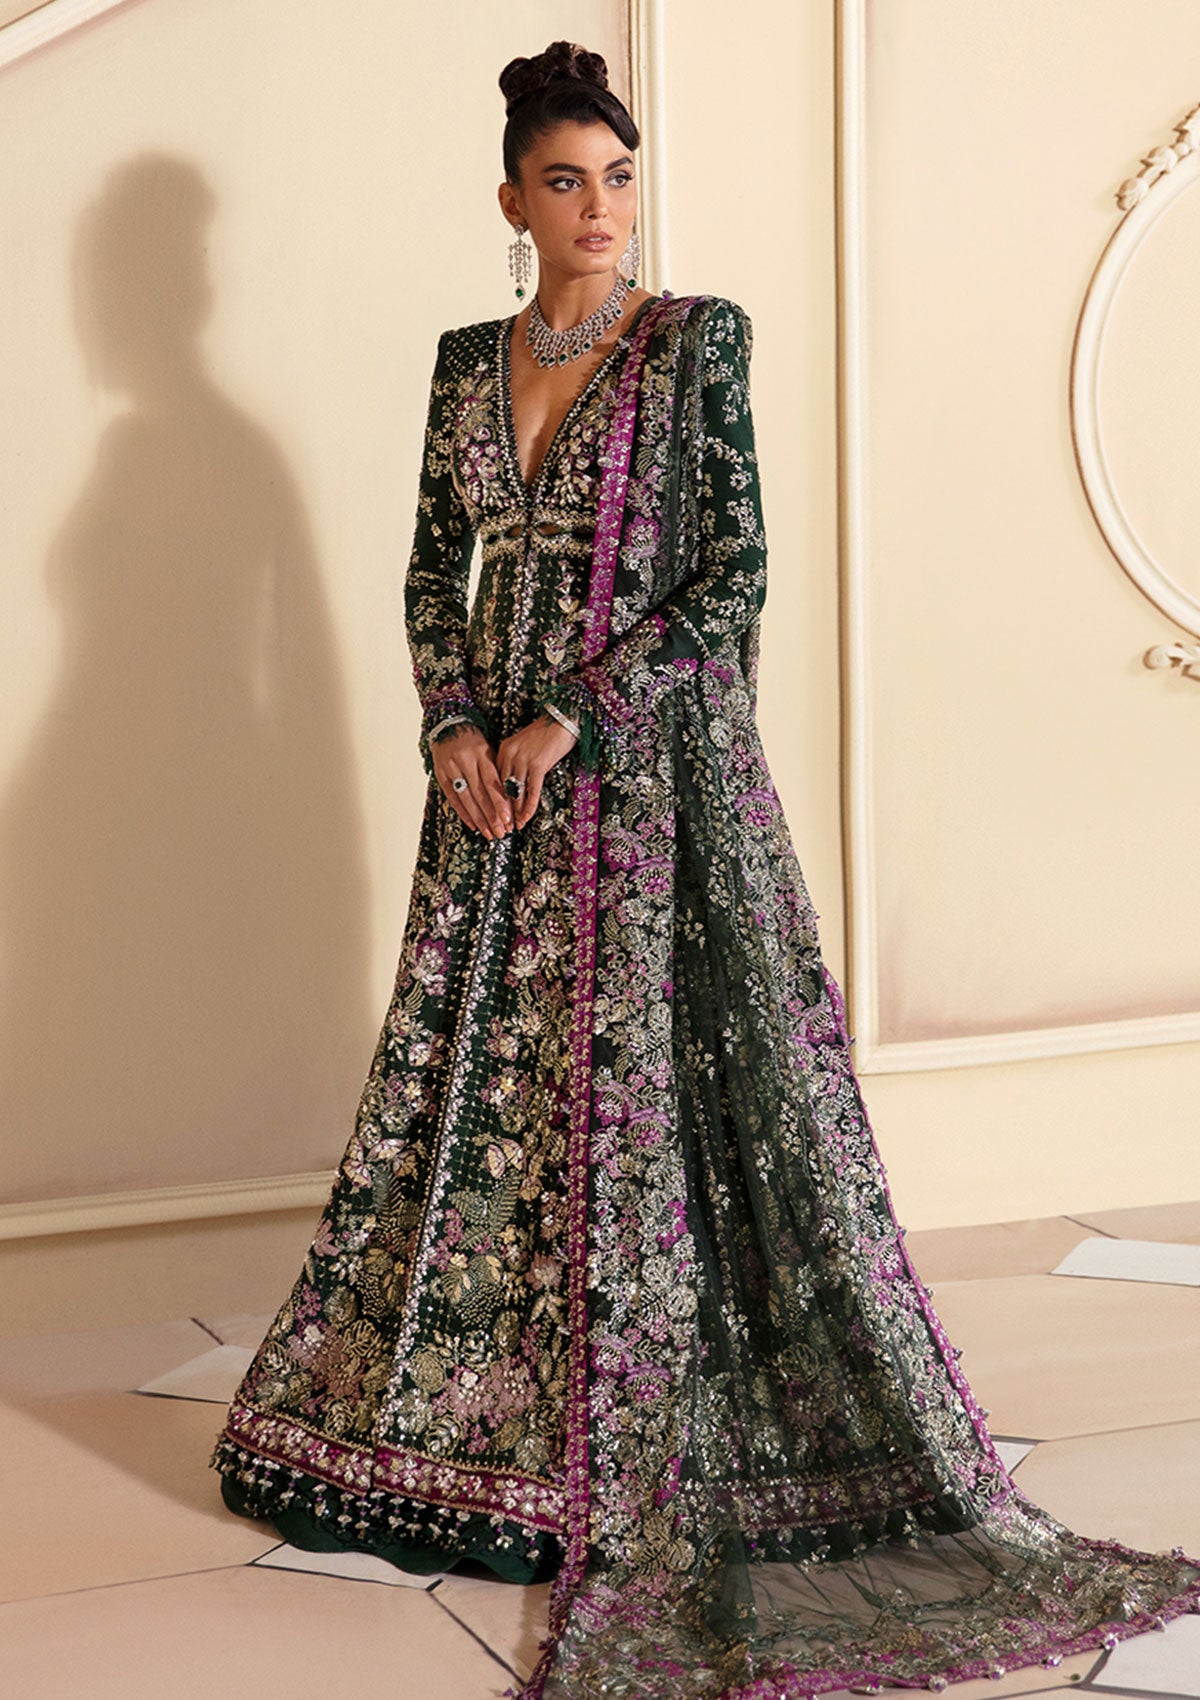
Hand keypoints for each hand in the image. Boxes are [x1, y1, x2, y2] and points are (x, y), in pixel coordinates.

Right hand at [431, 725, 513, 839]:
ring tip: (489, 833)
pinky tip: (472, 825)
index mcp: (481, 754)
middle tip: (501, 832)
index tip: (508, 819)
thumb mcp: (488, 750)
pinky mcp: (440, 775)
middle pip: (480, 794)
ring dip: (478, 819)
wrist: (448, 726)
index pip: (492, 783)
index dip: (500, 803)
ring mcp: (451, 768)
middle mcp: (465, 761)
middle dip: (492, 816)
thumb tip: (510, 798)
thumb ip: (496, 771)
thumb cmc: (473, 741)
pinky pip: (452, 798)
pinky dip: (463, 813)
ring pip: (466, 798)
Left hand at [495, 714, 578, 829]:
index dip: (495, 799)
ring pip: (516, 791)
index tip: (495, 813)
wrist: (563, 718)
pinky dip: (529, 806)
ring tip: (515, 826)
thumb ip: (516, 762)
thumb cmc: (547, 732)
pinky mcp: (538, 764)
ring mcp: (523, 759)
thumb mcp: (525, 745)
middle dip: (503, 810)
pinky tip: (527, 817)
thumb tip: (515, 786)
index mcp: (504, 749)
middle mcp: (510, 754)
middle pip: (502, 788)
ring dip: (516, 812)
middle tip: (503, 826)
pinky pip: (532, 790)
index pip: (495, 779)